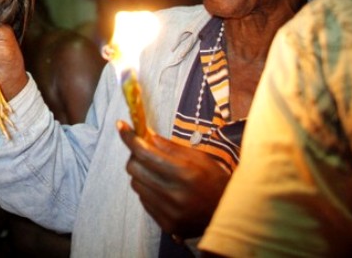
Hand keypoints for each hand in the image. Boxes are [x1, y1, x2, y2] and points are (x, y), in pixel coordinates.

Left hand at [117, 120, 229, 238]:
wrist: (230, 215)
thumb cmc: (215, 181)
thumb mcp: (198, 158)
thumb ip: (169, 146)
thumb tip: (145, 133)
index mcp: (185, 173)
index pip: (145, 152)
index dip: (130, 137)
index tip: (121, 126)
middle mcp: (175, 194)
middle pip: (134, 168)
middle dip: (135, 155)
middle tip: (144, 151)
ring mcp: (169, 212)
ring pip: (136, 185)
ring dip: (140, 174)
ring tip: (156, 172)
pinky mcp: (166, 224)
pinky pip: (143, 201)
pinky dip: (147, 190)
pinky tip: (162, 189)